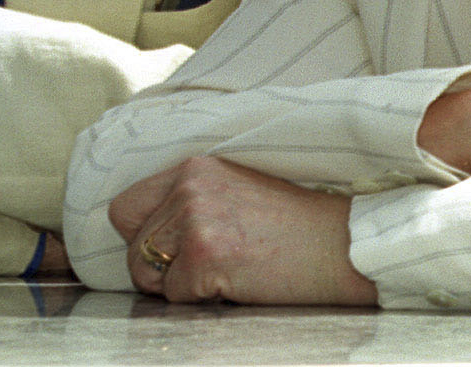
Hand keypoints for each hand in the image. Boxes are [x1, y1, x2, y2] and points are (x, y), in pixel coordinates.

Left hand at [109, 156, 376, 305]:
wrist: (346, 245)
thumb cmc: (296, 228)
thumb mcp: (235, 191)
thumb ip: (190, 202)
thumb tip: (149, 239)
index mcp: (192, 168)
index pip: (124, 208)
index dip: (140, 239)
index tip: (166, 254)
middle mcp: (188, 187)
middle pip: (133, 245)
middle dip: (158, 270)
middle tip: (199, 275)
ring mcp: (195, 218)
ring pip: (147, 273)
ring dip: (178, 287)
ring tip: (222, 277)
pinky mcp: (206, 253)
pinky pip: (176, 296)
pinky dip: (202, 301)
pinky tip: (237, 285)